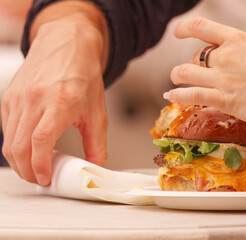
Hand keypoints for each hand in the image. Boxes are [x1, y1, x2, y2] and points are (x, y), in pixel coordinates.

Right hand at [1, 18, 107, 185]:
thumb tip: (95, 168)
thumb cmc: (83, 76)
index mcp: (59, 102)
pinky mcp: (8, 97)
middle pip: (19, 146)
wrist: (67, 46)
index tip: (46, 178)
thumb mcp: (98, 112)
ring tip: (35, 168)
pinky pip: (7, 129)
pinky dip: (15, 145)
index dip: (40, 165)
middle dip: (28, 171)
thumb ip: (97, 144)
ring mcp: (17, 98)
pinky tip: (29, 150)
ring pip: (9, 140)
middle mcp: (34, 99)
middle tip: (41, 179)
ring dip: (19, 161)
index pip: (40, 141)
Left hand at [164, 17, 245, 130]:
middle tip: (191, 72)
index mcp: (239, 40)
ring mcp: (223, 78)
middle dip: (190, 64)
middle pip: (195, 56)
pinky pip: (191, 95)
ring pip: (185, 72)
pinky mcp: (224, 99)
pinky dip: (177, 95)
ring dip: (176, 76)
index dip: (185, 28)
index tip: (177, 32)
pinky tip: (169, 96)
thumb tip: (240, 67)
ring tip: (174, 81)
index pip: (202, 27)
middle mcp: (227, 56)